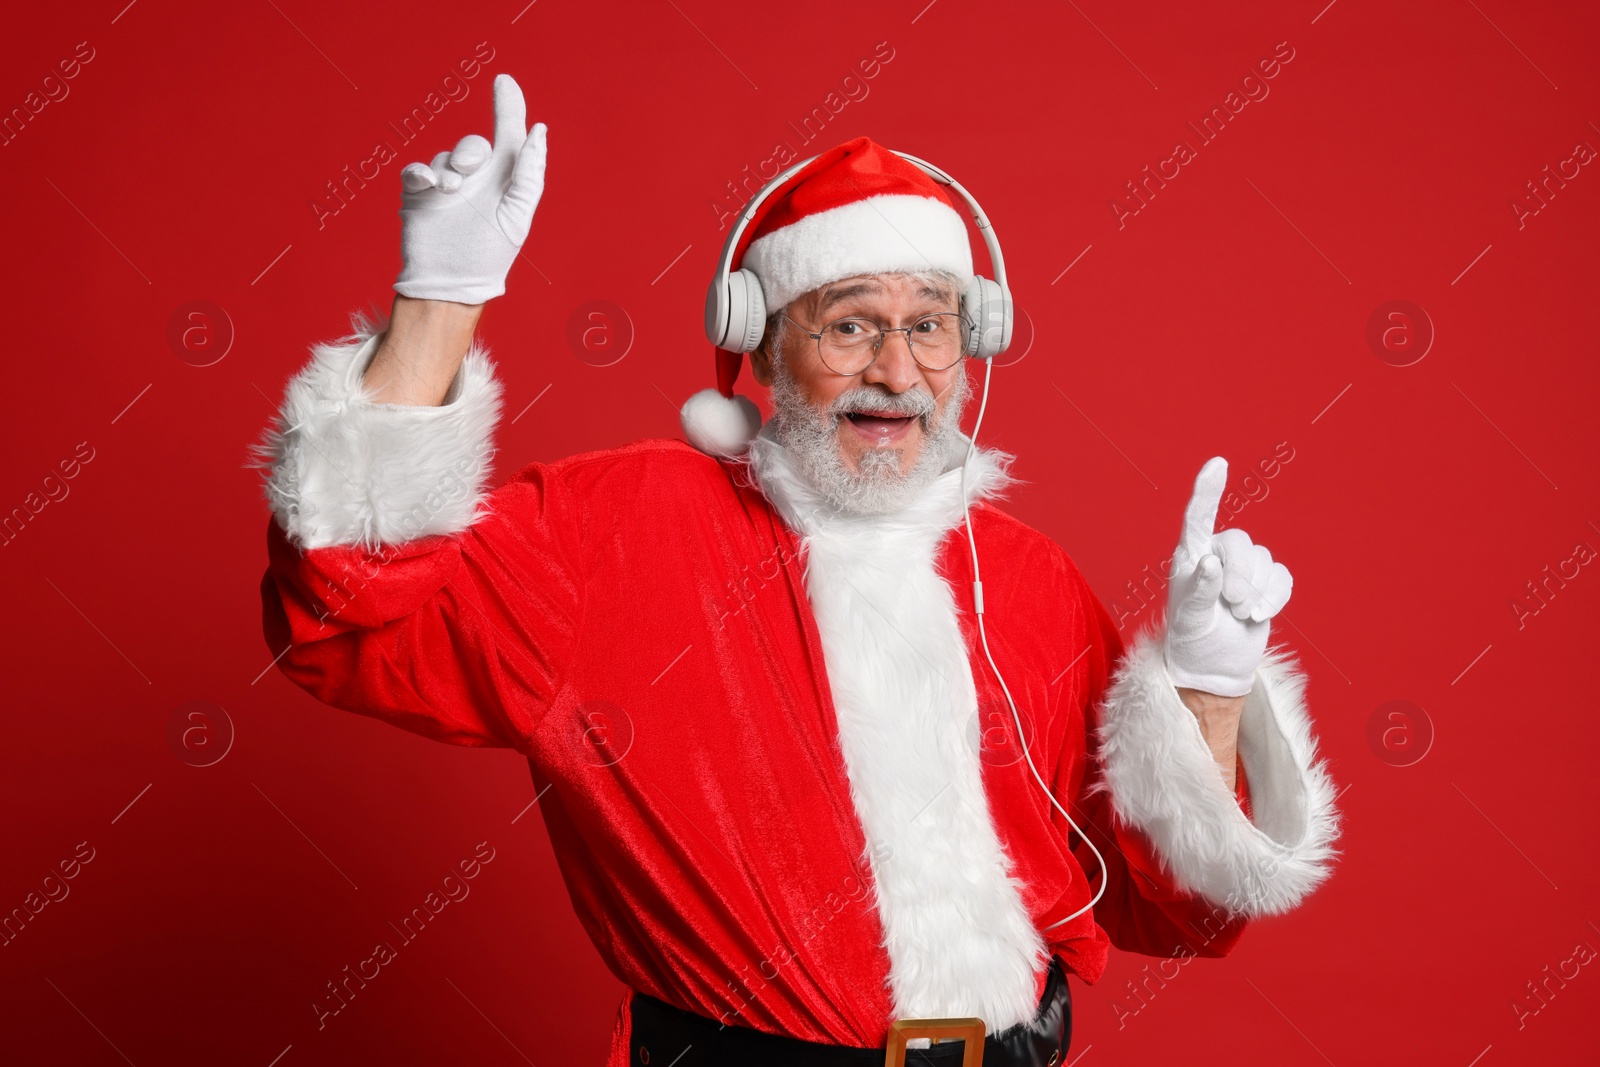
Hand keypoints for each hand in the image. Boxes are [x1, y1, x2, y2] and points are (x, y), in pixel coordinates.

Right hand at [394, 73, 547, 304]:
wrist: (449, 284)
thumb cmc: (489, 256)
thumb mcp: (517, 215)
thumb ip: (529, 173)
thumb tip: (539, 131)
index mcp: (504, 183)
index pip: (508, 135)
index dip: (508, 106)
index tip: (505, 80)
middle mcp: (476, 181)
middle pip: (473, 145)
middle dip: (471, 150)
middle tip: (469, 170)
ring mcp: (446, 186)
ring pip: (445, 157)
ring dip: (449, 170)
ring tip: (450, 193)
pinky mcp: (419, 194)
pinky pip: (417, 169)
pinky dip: (422, 171)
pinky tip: (429, 185)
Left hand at [1163, 457, 1292, 697]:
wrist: (1213, 667)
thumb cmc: (1191, 640)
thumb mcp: (1190, 619)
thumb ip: (1200, 590)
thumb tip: (1212, 563)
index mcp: (1189, 556)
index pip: (1198, 517)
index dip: (1208, 490)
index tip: (1218, 464)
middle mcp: (1216, 555)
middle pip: (1241, 543)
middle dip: (1242, 575)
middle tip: (1232, 604)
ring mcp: (1242, 569)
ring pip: (1264, 560)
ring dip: (1256, 592)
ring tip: (1238, 615)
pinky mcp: (1265, 584)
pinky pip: (1282, 577)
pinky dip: (1275, 597)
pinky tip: (1258, 615)